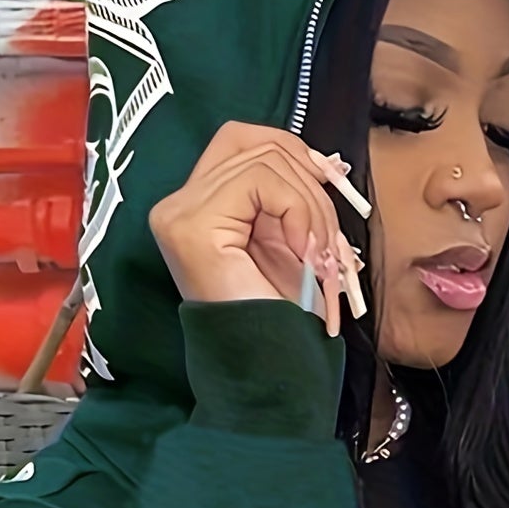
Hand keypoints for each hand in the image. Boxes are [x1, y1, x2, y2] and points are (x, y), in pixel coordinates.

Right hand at [148, 121, 362, 337]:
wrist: (268, 367)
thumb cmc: (280, 315)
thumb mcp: (290, 242)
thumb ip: (291, 197)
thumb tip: (325, 161)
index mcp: (199, 207)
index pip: (240, 140)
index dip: (291, 149)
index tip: (330, 181)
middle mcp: (178, 205)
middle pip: (255, 145)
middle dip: (311, 183)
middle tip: (329, 237)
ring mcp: (179, 214)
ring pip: (265, 160)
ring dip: (311, 206)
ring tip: (319, 254)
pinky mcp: (191, 226)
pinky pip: (260, 181)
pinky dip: (297, 211)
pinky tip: (301, 251)